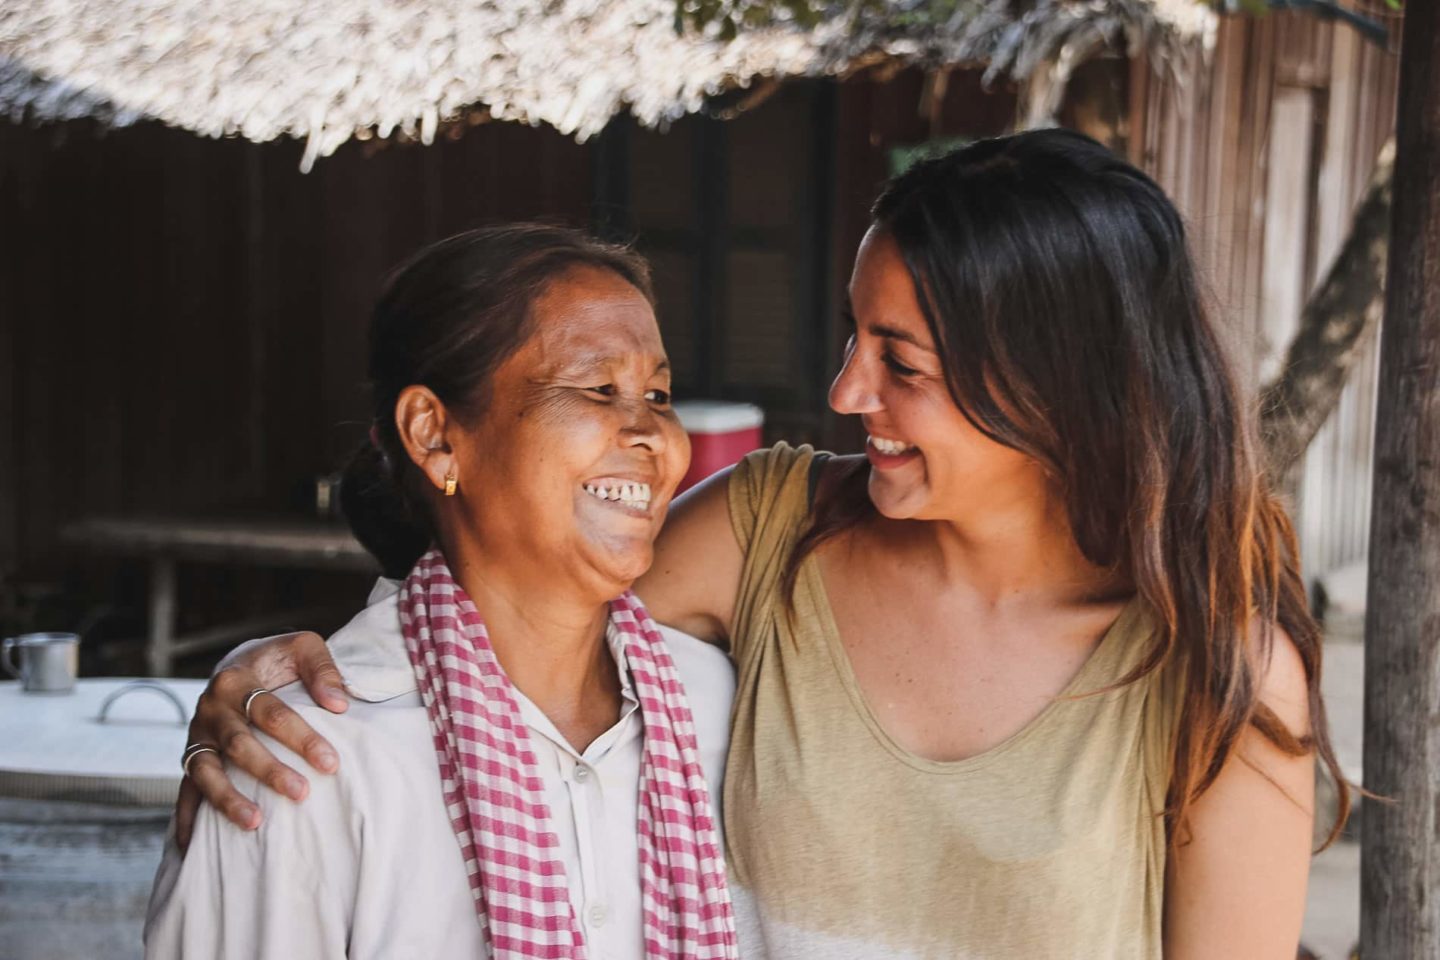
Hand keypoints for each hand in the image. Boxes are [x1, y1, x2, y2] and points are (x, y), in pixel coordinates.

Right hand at [176, 631, 347, 851]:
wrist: (240, 663)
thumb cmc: (278, 661)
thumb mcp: (302, 648)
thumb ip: (322, 670)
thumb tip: (339, 704)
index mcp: (236, 679)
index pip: (271, 712)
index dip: (301, 738)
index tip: (330, 762)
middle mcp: (210, 709)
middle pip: (239, 744)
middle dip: (269, 771)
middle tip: (302, 793)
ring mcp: (197, 736)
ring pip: (205, 771)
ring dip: (227, 799)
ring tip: (255, 823)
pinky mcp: (190, 757)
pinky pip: (185, 790)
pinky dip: (186, 818)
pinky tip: (192, 847)